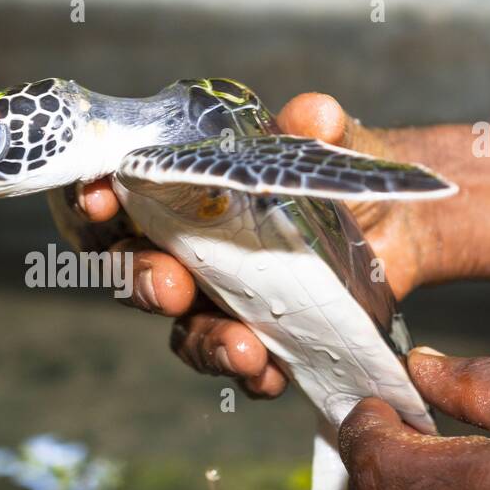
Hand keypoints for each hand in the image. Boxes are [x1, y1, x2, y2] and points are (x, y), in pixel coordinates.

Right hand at [78, 92, 441, 396]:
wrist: (394, 224)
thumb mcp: (327, 142)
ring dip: (205, 343)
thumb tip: (314, 113)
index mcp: (182, 194)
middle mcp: (187, 251)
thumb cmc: (334, 174)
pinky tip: (273, 374)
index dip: (94, 200)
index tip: (97, 199)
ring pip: (186, 330)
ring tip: (242, 348)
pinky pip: (244, 366)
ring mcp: (221, 300)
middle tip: (168, 286)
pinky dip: (254, 375)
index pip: (118, 197)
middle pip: (136, 273)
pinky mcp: (262, 338)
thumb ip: (315, 128)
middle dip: (142, 281)